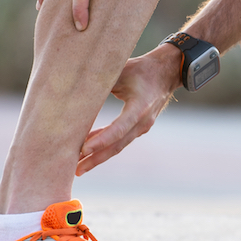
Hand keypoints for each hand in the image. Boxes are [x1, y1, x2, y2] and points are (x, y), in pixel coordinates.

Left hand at [76, 47, 180, 175]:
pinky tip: (88, 150)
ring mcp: (142, 127)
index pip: (119, 128)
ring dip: (98, 157)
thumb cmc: (140, 70)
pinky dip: (104, 146)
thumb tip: (75, 93)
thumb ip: (101, 83)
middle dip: (96, 159)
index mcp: (140, 108)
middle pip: (117, 145)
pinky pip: (120, 140)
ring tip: (79, 167)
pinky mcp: (138, 128)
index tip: (83, 149)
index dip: (101, 140)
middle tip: (76, 170)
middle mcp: (143, 122)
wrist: (165, 73)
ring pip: (118, 146)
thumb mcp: (120, 71)